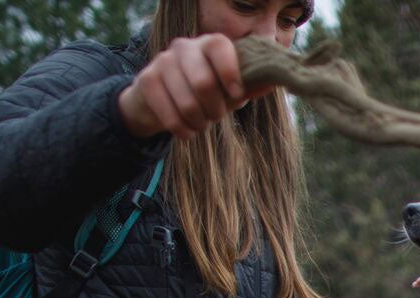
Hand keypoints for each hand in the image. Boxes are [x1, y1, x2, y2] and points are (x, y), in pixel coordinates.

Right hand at [118, 34, 272, 139]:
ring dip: (199, 123)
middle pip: (203, 82)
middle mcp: (184, 47)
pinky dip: (183, 130)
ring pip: (187, 103)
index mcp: (208, 44)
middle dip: (215, 110)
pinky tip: (187, 130)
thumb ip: (249, 86)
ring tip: (201, 124)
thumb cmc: (203, 92)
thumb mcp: (228, 90)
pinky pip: (170, 115)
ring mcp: (162, 62)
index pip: (219, 46)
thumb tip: (272, 81)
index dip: (230, 72)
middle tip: (216, 117)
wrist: (159, 99)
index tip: (236, 94)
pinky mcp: (146, 81)